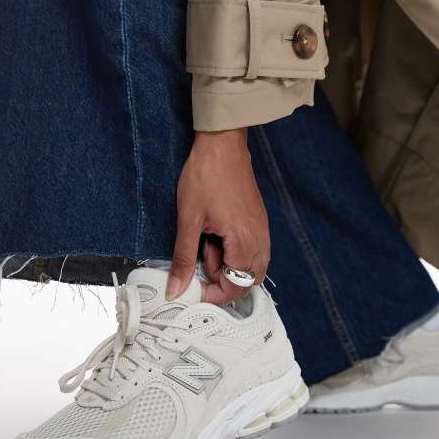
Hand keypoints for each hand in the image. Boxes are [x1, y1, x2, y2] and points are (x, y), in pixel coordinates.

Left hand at [166, 128, 269, 303]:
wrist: (222, 144)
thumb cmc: (205, 176)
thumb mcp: (188, 219)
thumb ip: (183, 257)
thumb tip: (176, 288)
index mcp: (243, 241)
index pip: (236, 286)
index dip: (213, 294)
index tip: (193, 288)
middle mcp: (259, 239)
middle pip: (248, 281)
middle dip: (223, 281)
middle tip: (200, 263)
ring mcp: (262, 230)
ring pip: (252, 267)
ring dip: (229, 266)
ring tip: (207, 246)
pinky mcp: (259, 221)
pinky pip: (254, 250)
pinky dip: (235, 252)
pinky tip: (217, 236)